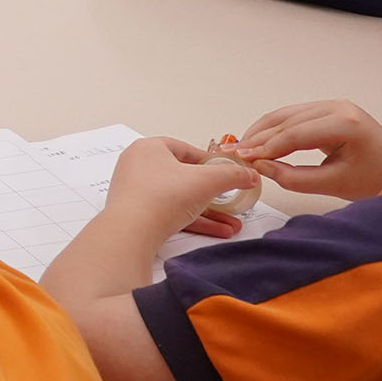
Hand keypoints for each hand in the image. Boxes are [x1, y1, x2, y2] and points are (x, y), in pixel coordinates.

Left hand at [102, 135, 258, 240]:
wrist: (132, 231)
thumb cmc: (162, 197)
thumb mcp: (208, 181)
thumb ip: (232, 175)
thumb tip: (250, 174)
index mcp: (149, 148)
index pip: (184, 149)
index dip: (208, 161)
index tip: (225, 171)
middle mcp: (138, 166)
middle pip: (183, 176)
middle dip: (212, 192)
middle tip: (230, 199)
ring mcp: (135, 191)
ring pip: (179, 198)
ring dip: (209, 211)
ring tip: (233, 223)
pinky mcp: (137, 213)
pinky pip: (171, 213)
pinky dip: (194, 220)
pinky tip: (219, 230)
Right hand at [232, 99, 381, 199]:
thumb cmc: (377, 179)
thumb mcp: (335, 184)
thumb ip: (294, 178)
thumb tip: (260, 167)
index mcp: (345, 124)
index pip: (294, 135)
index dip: (265, 148)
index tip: (243, 160)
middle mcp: (338, 107)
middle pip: (286, 121)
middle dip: (258, 138)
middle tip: (234, 154)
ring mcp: (333, 104)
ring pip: (285, 115)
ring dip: (262, 132)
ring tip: (241, 149)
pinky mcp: (327, 109)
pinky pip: (293, 116)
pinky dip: (274, 129)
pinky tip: (259, 141)